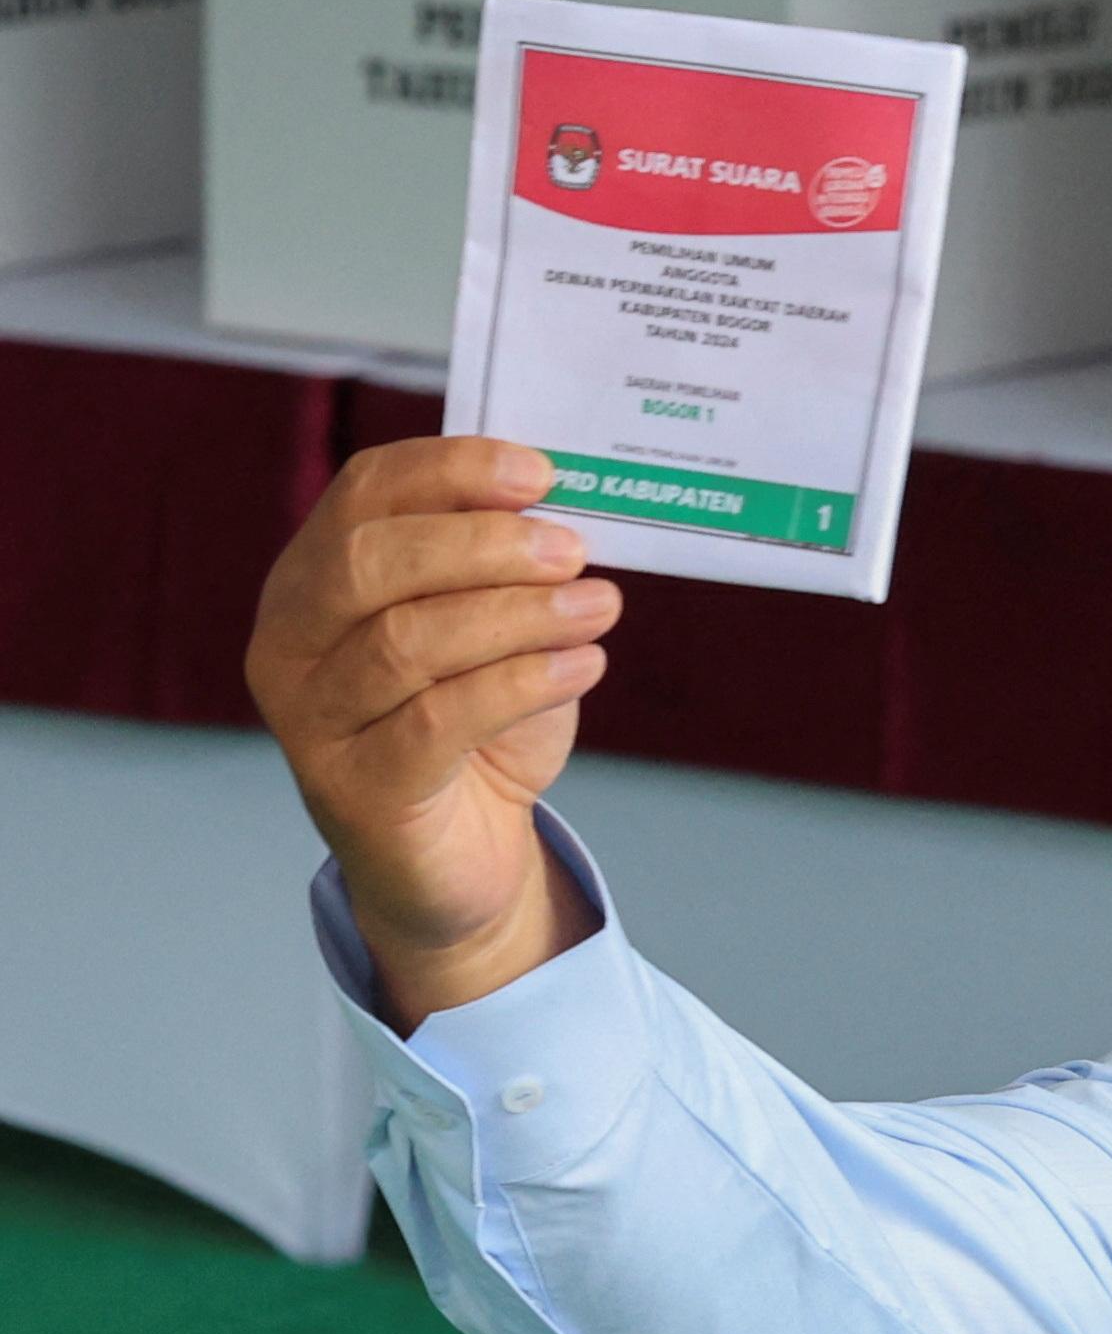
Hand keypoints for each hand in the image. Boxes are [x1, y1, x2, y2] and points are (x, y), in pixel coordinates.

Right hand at [246, 437, 620, 1031]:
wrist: (460, 864)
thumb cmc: (478, 734)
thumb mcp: (498, 638)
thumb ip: (513, 578)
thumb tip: (568, 521)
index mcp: (313, 581)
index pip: (364, 494)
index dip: (450, 469)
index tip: (539, 473)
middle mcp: (290, 643)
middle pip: (370, 561)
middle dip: (482, 543)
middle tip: (572, 549)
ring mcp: (310, 719)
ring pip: (407, 640)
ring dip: (518, 614)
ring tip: (599, 606)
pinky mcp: (356, 789)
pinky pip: (439, 718)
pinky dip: (522, 682)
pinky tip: (582, 665)